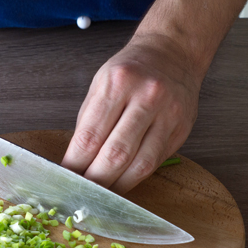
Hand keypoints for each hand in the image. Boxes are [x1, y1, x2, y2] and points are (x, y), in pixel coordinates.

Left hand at [61, 34, 204, 193]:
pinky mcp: (181, 129)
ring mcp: (168, 114)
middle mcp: (146, 97)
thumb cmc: (131, 70)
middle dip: (95, 180)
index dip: (76, 165)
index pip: (90, 136)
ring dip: (117, 185)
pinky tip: (123, 182)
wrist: (173, 53)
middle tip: (81, 193)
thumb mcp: (101, 84)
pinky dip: (136, 177)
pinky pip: (155, 161)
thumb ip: (89, 122)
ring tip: (102, 194)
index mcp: (117, 83)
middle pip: (116, 154)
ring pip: (139, 164)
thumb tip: (75, 161)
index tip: (65, 180)